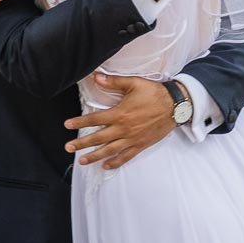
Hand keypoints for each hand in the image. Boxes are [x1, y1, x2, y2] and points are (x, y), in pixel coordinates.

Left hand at [64, 74, 181, 169]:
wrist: (176, 105)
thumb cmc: (155, 93)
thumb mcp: (134, 84)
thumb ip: (114, 82)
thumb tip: (96, 77)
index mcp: (120, 113)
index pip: (94, 119)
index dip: (79, 122)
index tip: (67, 125)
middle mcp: (124, 129)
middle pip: (98, 138)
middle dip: (81, 143)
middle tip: (68, 147)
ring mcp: (132, 139)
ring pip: (109, 150)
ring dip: (94, 156)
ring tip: (82, 160)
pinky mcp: (141, 144)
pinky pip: (126, 156)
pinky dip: (115, 162)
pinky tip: (106, 165)